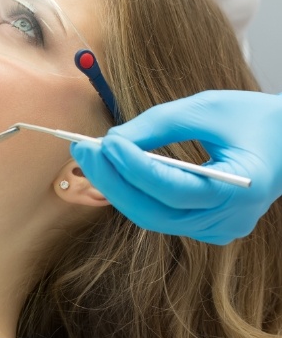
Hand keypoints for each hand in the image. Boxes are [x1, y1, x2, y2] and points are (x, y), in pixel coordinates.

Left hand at [70, 90, 281, 243]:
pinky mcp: (205, 227)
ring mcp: (217, 229)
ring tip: (91, 156)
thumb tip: (112, 140)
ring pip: (152, 216)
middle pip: (154, 211)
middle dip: (112, 181)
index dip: (134, 168)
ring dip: (117, 187)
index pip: (174, 188)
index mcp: (242, 190)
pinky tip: (114, 170)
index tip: (105, 143)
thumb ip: (158, 124)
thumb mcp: (207, 108)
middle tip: (83, 150)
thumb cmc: (253, 118)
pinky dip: (135, 192)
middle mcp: (229, 220)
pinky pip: (160, 214)